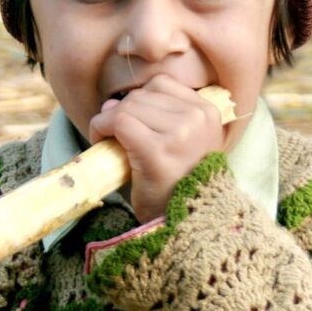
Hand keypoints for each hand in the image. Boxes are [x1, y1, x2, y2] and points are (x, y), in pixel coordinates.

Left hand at [88, 74, 223, 222]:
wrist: (185, 226)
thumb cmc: (177, 187)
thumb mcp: (180, 146)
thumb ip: (155, 117)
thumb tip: (111, 102)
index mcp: (209, 113)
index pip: (162, 84)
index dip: (140, 100)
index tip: (134, 123)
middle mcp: (198, 118)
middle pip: (143, 94)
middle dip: (123, 112)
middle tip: (118, 138)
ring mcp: (181, 133)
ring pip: (128, 106)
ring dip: (110, 121)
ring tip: (113, 143)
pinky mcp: (158, 150)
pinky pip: (119, 121)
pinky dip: (102, 128)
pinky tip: (104, 144)